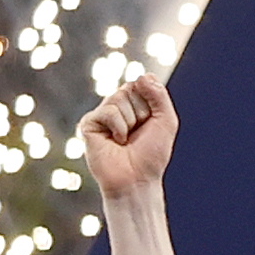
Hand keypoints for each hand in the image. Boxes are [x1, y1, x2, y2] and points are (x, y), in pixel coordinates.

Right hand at [81, 73, 178, 200]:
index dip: (152, 101)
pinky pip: (108, 111)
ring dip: (131, 121)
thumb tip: (143, 75)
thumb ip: (159, 96)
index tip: (152, 122)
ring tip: (126, 139)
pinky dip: (119, 127)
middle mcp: (117, 106)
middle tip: (138, 133)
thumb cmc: (152, 153)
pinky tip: (116, 142)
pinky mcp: (89, 123)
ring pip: (119, 98)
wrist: (137, 178)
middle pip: (131, 88)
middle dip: (142, 112)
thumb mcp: (166, 121)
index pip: (143, 82)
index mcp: (135, 104)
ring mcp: (102, 114)